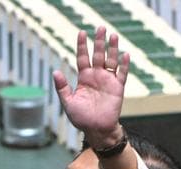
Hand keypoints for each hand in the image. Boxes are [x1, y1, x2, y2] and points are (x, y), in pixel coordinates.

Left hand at [52, 26, 128, 149]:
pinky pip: (122, 74)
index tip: (81, 32)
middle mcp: (96, 76)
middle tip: (100, 27)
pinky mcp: (117, 88)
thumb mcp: (68, 102)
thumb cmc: (81, 118)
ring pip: (111, 61)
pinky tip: (125, 55)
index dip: (82, 45)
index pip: (82, 57)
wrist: (96, 130)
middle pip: (98, 55)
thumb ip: (62, 87)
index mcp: (84, 78)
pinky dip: (124, 65)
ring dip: (112, 49)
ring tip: (113, 35)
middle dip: (99, 42)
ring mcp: (108, 81)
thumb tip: (55, 72)